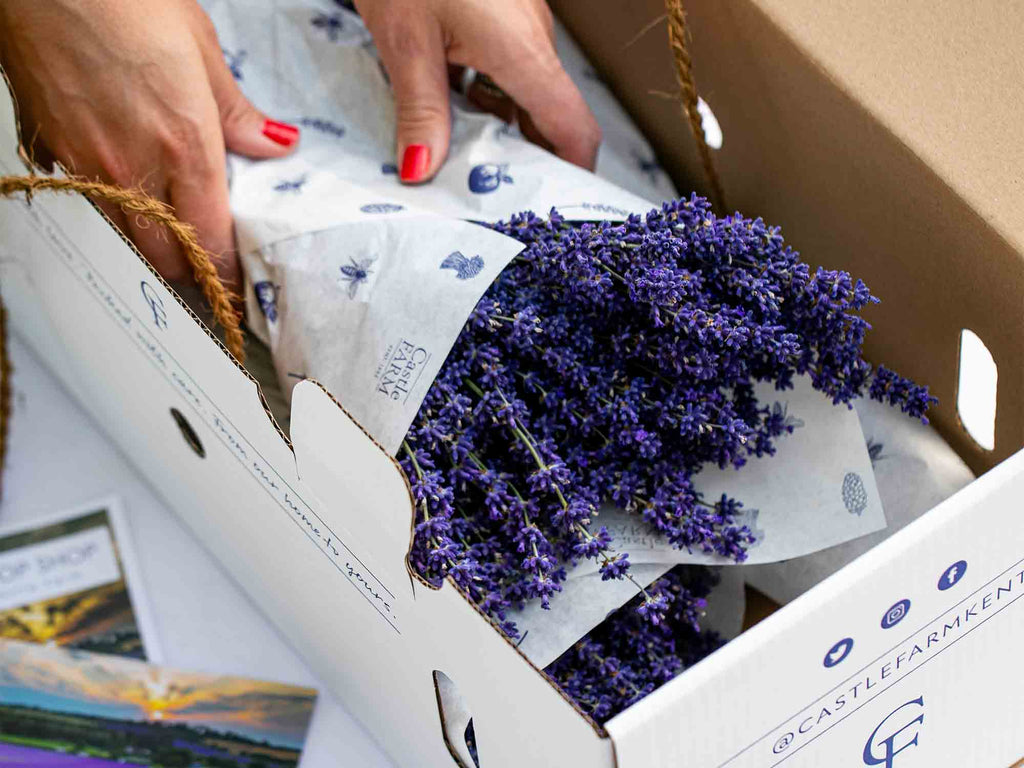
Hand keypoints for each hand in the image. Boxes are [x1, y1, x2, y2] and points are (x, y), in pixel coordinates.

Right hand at [0, 0, 299, 288]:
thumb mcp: (201, 48)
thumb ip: (237, 113)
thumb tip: (275, 145)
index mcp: (186, 146)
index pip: (212, 241)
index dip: (227, 273)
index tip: (237, 283)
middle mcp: (136, 168)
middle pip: (166, 258)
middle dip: (191, 270)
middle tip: (208, 263)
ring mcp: (90, 164)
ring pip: (127, 238)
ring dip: (153, 247)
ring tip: (173, 237)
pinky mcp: (55, 151)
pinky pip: (93, 203)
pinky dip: (117, 212)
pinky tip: (129, 192)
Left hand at [355, 0, 600, 182]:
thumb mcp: (405, 39)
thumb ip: (420, 109)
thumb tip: (422, 171)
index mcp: (523, 51)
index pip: (573, 129)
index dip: (572, 175)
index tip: (550, 211)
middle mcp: (533, 42)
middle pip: (550, 120)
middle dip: (525, 165)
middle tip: (489, 203)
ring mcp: (519, 27)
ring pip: (524, 98)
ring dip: (499, 134)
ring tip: (461, 169)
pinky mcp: (499, 16)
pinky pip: (504, 72)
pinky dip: (483, 102)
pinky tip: (447, 117)